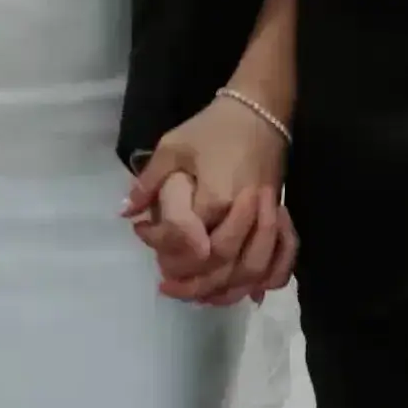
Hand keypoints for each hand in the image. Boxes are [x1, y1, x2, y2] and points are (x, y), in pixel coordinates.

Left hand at [125, 94, 297, 304]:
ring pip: (252, 269)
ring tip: (199, 297)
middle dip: (193, 282)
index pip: (192, 242)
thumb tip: (125, 212)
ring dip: (226, 290)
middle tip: (166, 285)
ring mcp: (266, 216)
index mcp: (217, 195)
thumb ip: (149, 182)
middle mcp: (245, 212)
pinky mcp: (279, 216)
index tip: (144, 236)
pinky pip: (282, 258)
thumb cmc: (212, 128)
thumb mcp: (173, 147)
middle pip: (222, 263)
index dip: (166, 249)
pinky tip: (247, 294)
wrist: (258, 110)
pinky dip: (267, 280)